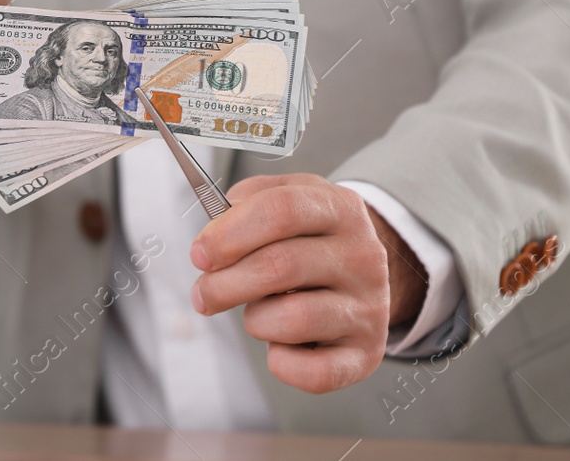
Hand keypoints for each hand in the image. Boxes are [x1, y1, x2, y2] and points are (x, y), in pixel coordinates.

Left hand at [189, 174, 427, 393]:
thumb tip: (213, 238)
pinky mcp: (367, 353)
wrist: (362, 275)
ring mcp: (369, 307)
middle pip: (280, 265)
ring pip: (294, 319)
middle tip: (203, 293)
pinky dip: (283, 363)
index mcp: (340, 209)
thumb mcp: (287, 198)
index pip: (281, 210)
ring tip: (258, 313)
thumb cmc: (311, 239)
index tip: (200, 254)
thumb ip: (246, 204)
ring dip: (256, 320)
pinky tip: (279, 346)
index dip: (229, 233)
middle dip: (225, 284)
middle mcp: (362, 256)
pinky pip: (315, 372)